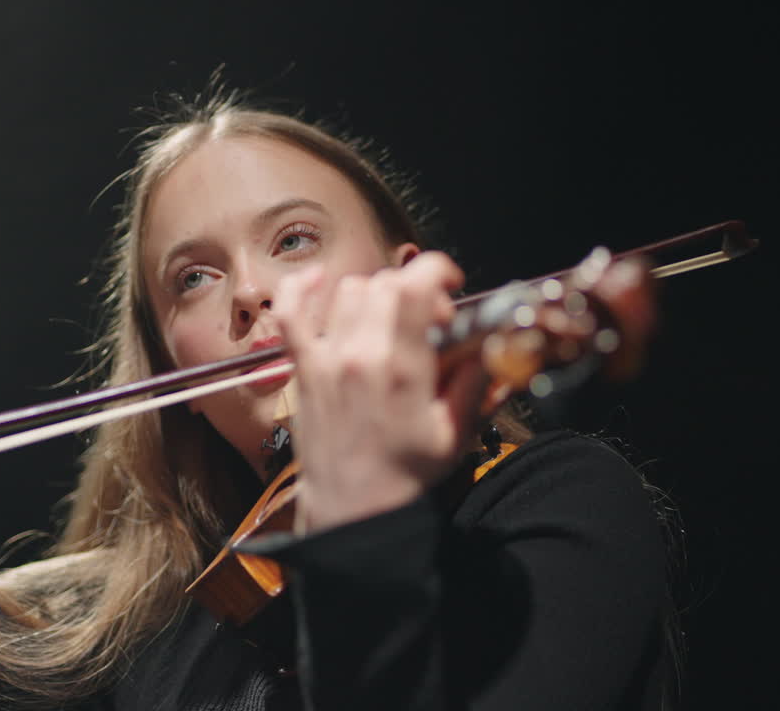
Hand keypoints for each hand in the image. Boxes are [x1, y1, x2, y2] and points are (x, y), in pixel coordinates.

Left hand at [272, 252, 488, 532]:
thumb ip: (475, 381)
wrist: (352, 510)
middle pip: (386, 282)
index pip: (414, 284)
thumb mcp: (455, 432)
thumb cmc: (403, 475)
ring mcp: (327, 359)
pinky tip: (319, 281)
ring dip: (377, 292)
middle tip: (430, 318)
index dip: (436, 269)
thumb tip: (488, 344)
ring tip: (391, 317)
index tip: (450, 283)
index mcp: (402, 368)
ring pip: (349, 290)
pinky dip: (300, 288)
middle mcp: (360, 354)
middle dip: (415, 288)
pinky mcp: (304, 368)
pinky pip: (291, 313)